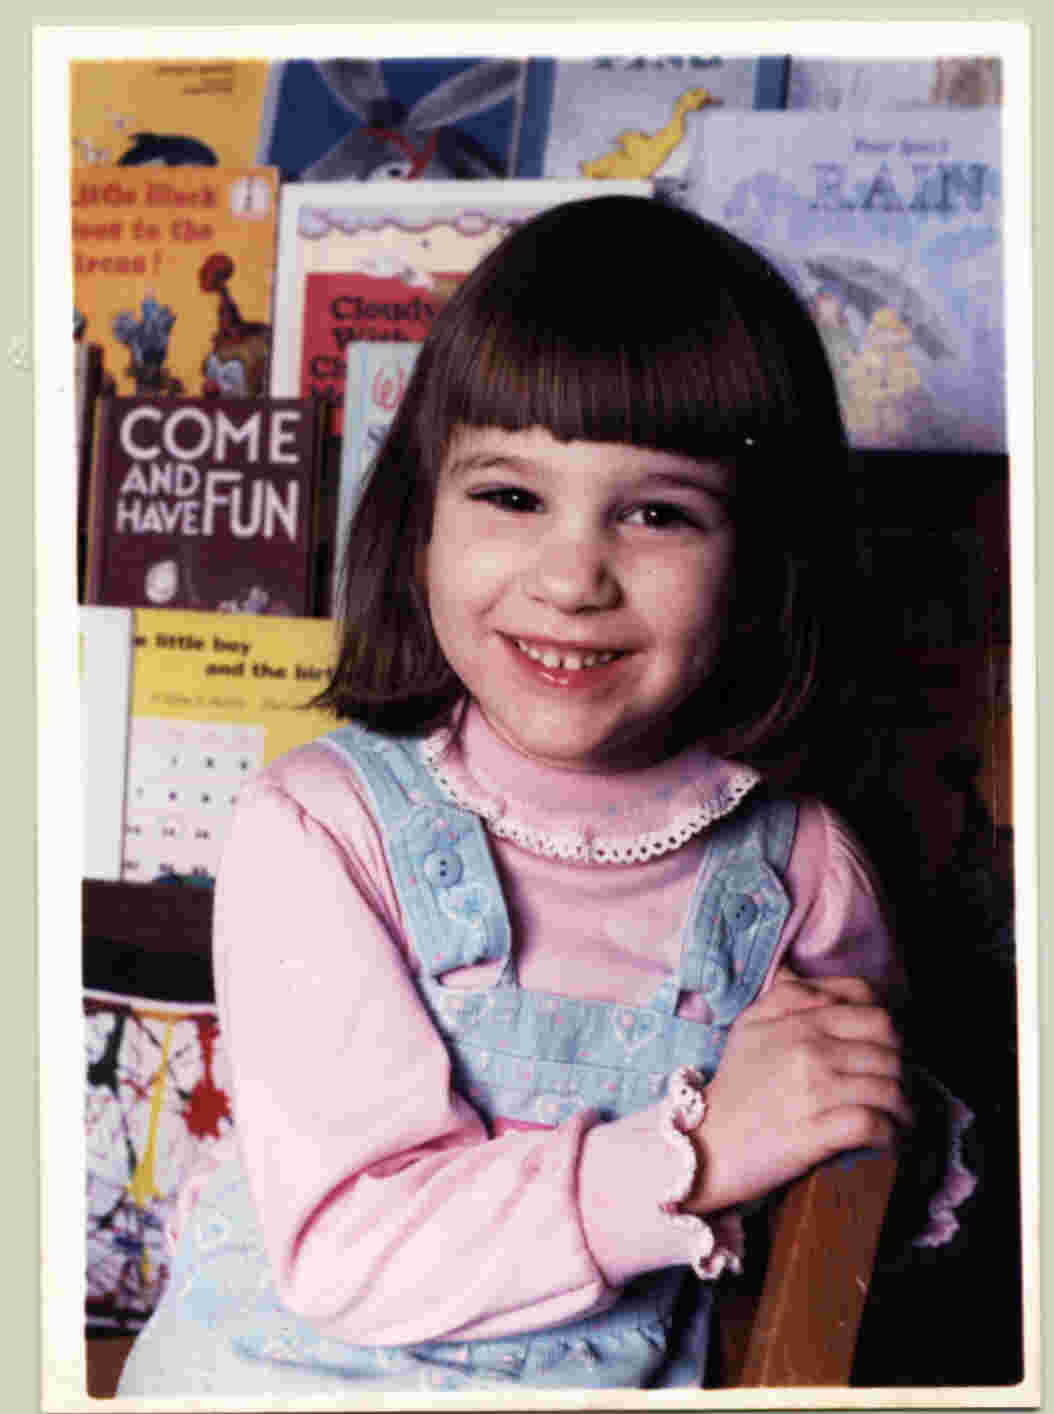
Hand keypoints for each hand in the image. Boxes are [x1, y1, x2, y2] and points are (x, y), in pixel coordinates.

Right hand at [682, 971, 911, 1215]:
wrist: (707, 1143)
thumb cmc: (734, 1084)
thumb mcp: (751, 1025)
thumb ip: (787, 996)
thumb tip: (821, 985)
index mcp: (798, 1019)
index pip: (872, 1010)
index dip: (889, 1030)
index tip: (886, 1048)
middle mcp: (810, 1048)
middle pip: (889, 1048)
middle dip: (900, 1067)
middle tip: (894, 1083)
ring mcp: (815, 1090)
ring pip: (888, 1087)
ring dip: (902, 1105)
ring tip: (899, 1116)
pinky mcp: (818, 1132)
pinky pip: (875, 1125)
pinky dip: (890, 1133)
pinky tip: (887, 1137)